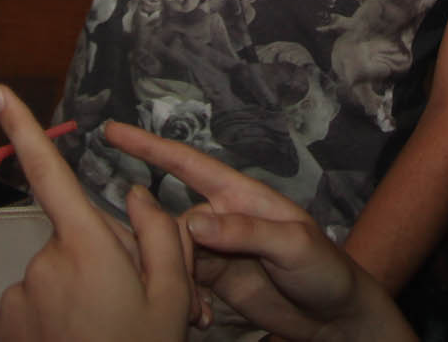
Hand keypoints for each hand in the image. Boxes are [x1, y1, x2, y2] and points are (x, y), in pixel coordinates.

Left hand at [0, 87, 196, 341]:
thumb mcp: (174, 295)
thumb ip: (162, 233)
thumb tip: (134, 194)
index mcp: (87, 246)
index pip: (50, 173)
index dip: (23, 128)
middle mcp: (43, 264)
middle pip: (75, 237)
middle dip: (102, 257)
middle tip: (133, 301)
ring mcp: (17, 299)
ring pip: (54, 276)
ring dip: (78, 294)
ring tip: (107, 329)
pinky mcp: (1, 328)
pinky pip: (32, 308)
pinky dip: (51, 321)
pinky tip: (78, 339)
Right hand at [104, 121, 413, 341]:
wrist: (336, 317)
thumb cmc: (326, 270)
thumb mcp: (293, 244)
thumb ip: (245, 231)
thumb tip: (192, 221)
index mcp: (240, 196)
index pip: (188, 164)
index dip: (149, 146)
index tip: (112, 130)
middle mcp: (223, 218)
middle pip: (171, 222)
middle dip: (164, 250)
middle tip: (182, 286)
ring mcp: (217, 250)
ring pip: (172, 256)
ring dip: (176, 282)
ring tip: (197, 311)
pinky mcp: (216, 281)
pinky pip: (183, 281)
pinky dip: (185, 299)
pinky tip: (201, 318)